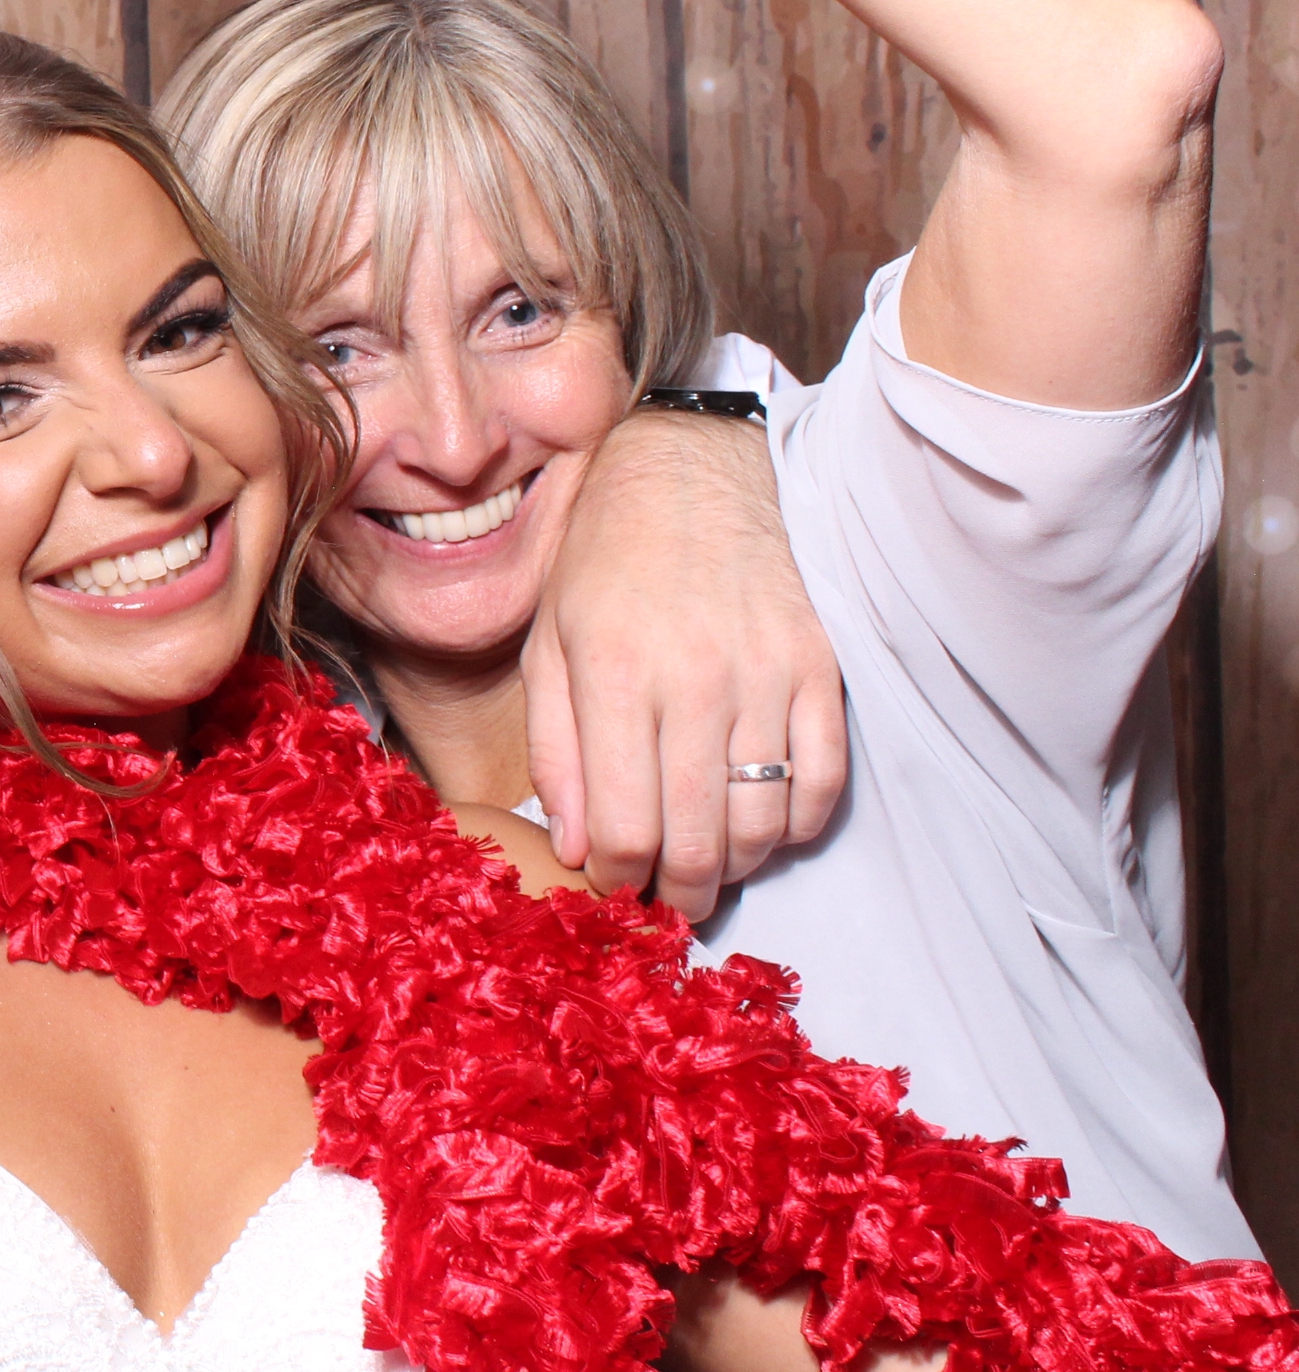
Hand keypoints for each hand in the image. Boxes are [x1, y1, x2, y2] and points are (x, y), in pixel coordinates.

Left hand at [522, 414, 845, 919]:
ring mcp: (764, 673)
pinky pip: (824, 780)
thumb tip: (574, 847)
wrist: (691, 471)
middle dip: (680, 892)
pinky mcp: (818, 666)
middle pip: (698, 838)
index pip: (621, 824)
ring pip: (764, 822)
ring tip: (712, 864)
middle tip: (669, 901)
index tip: (615, 885)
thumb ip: (554, 748)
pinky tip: (768, 827)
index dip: (618, 877)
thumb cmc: (602, 561)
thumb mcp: (548, 643)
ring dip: (738, 865)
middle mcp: (692, 679)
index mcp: (612, 673)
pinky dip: (799, 824)